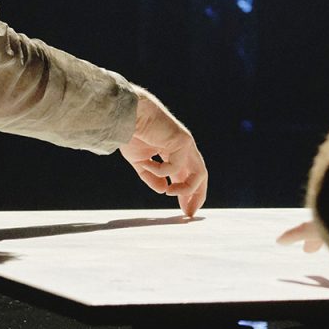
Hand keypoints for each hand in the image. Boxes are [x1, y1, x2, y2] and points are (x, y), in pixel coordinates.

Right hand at [118, 89, 207, 216]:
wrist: (128, 114)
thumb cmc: (132, 133)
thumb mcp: (140, 163)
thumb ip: (152, 178)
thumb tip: (165, 190)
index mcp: (173, 154)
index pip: (187, 177)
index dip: (188, 195)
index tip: (184, 212)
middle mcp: (183, 149)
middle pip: (200, 176)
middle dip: (197, 195)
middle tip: (188, 213)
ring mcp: (186, 144)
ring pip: (199, 173)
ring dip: (186, 188)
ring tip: (170, 193)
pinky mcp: (183, 140)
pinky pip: (175, 165)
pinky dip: (159, 170)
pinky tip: (147, 164)